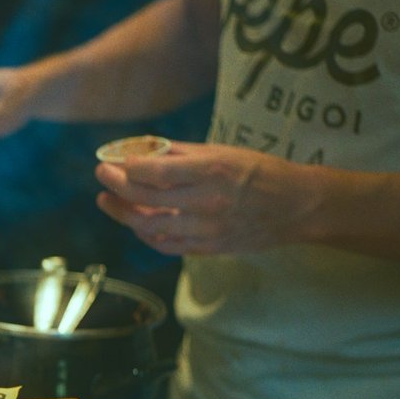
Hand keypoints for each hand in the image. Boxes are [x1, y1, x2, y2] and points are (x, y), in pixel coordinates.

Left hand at [93, 141, 322, 254]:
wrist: (297, 206)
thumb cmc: (260, 172)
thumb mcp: (223, 151)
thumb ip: (181, 153)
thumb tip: (142, 150)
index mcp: (211, 171)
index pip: (154, 172)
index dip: (125, 167)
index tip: (111, 160)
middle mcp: (207, 202)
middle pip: (146, 198)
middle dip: (117, 186)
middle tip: (102, 176)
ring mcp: (207, 229)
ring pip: (150, 226)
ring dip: (123, 214)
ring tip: (108, 202)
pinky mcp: (209, 248)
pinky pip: (167, 245)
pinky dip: (146, 235)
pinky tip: (135, 223)